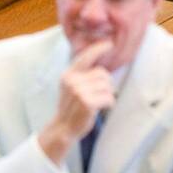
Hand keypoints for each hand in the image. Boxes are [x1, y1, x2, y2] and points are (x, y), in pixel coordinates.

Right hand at [38, 40, 116, 163]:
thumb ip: (81, 75)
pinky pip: (108, 97)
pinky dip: (109, 103)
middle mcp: (72, 80)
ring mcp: (79, 91)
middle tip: (101, 94)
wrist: (63, 127)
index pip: (85, 57)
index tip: (109, 44)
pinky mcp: (87, 102)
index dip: (98, 49)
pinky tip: (103, 107)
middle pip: (102, 73)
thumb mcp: (70, 86)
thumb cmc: (71, 107)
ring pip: (107, 85)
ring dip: (108, 94)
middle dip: (107, 83)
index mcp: (69, 74)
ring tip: (100, 101)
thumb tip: (101, 68)